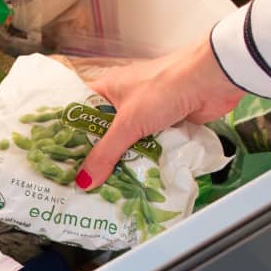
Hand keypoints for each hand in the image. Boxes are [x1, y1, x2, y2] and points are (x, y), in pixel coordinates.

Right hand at [75, 39, 244, 189]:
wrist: (213, 79)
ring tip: (103, 191)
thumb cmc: (166, 86)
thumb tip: (84, 181)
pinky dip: (145, 164)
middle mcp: (125, 102)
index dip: (68, 135)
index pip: (79, 113)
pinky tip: (134, 184)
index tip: (57, 160)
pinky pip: (150, 150)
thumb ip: (106, 153)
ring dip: (122, 164)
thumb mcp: (129, 122)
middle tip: (79, 184)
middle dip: (96, 157)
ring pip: (128, 145)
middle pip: (104, 134)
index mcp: (108, 89)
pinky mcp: (167, 127)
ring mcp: (148, 115)